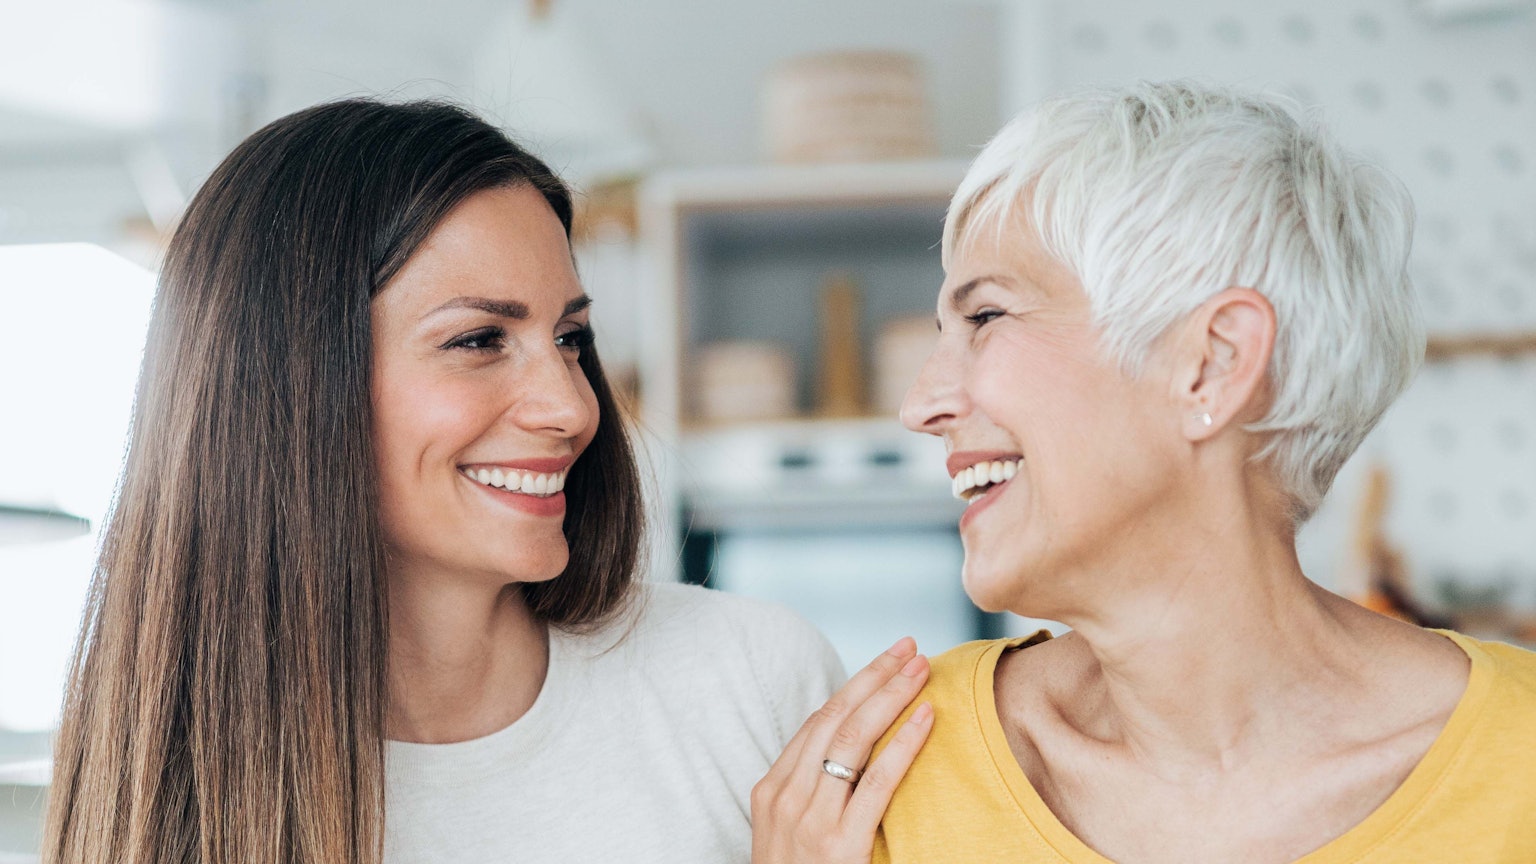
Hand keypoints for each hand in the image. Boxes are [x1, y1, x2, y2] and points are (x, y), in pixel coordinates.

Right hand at [751, 637, 933, 863]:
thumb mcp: (789, 836)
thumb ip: (813, 796)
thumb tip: (853, 755)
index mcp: (770, 791)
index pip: (816, 723)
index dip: (855, 687)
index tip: (888, 661)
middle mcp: (784, 799)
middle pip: (834, 719)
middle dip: (874, 677)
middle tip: (910, 647)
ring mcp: (809, 822)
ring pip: (852, 739)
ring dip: (891, 697)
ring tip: (922, 670)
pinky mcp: (840, 847)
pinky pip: (877, 783)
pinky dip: (904, 744)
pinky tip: (927, 719)